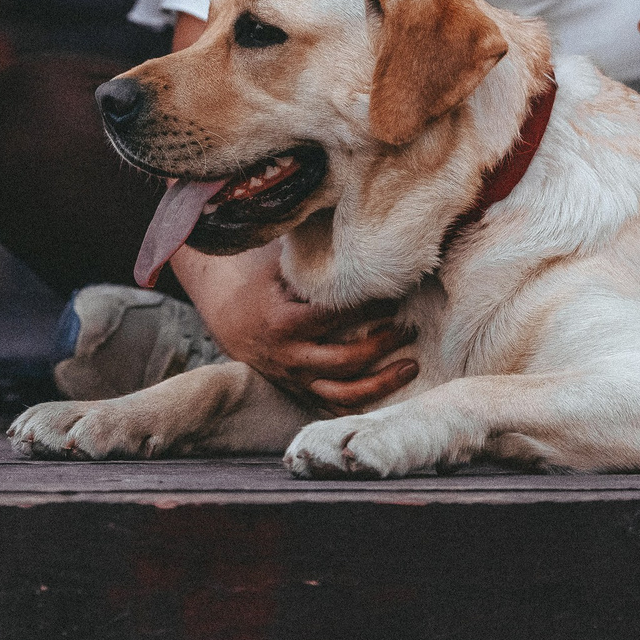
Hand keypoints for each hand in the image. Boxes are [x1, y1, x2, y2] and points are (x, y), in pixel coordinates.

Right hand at [170, 243, 417, 414]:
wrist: (229, 318)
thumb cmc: (261, 284)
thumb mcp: (280, 266)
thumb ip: (313, 259)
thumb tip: (354, 232)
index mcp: (286, 323)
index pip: (338, 316)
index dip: (372, 306)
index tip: (398, 293)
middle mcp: (291, 356)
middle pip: (347, 359)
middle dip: (384, 345)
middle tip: (410, 328)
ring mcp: (296, 378)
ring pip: (343, 394)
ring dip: (381, 384)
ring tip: (410, 367)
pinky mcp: (299, 391)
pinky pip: (332, 407)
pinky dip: (360, 407)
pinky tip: (388, 397)